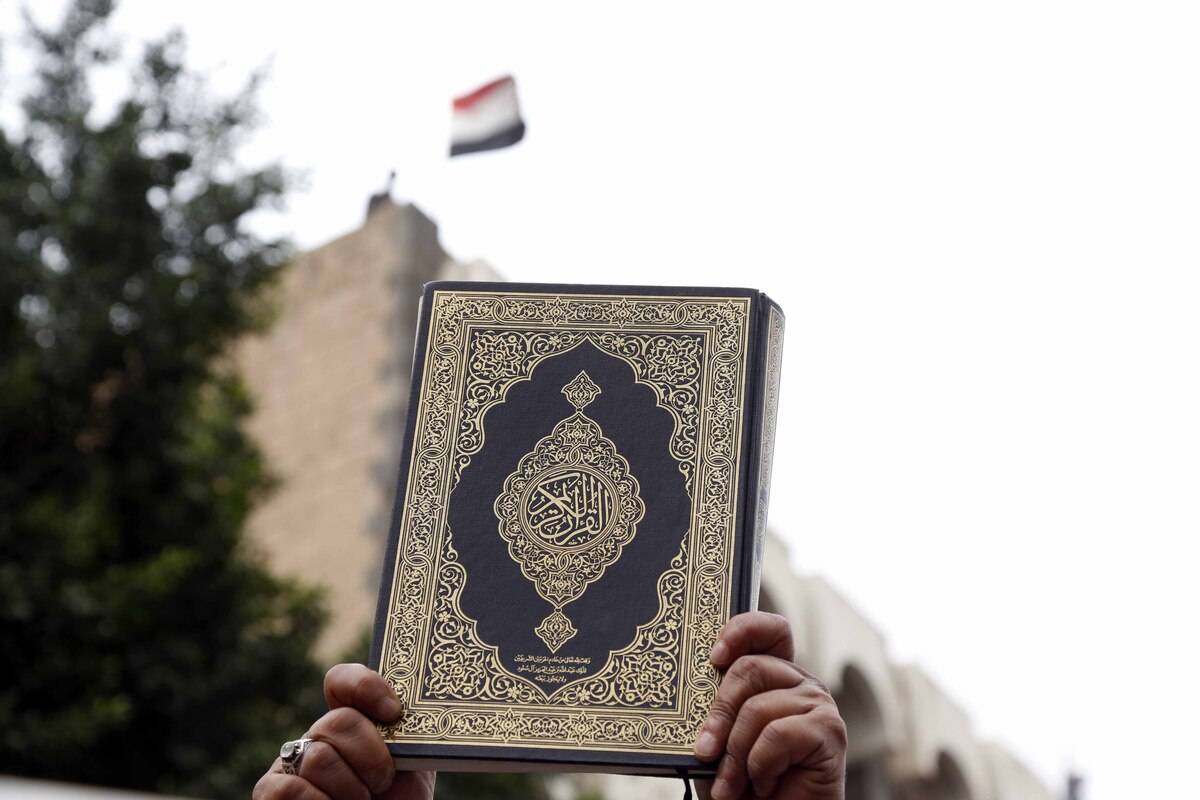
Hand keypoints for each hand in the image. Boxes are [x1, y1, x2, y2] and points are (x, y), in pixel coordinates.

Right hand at [253, 663, 434, 799]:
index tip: (393, 713)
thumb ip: (408, 736)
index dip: (366, 687)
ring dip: (349, 790)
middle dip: (370, 756)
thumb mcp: (412, 768)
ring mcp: (291, 763)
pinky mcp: (270, 792)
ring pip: (317, 757)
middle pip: (337, 721)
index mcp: (352, 723)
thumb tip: (410, 709)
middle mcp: (318, 737)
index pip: (343, 681)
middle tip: (381, 784)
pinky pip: (289, 788)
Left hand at [693, 612, 846, 799]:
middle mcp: (800, 683)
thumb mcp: (717, 738)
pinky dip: (760, 766)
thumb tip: (686, 680)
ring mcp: (818, 704)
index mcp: (775, 676)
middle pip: (750, 668)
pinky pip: (777, 734)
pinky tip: (766, 785)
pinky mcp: (830, 731)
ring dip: (736, 755)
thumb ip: (712, 704)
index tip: (713, 657)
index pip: (768, 630)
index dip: (741, 630)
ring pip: (758, 707)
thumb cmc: (741, 784)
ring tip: (734, 784)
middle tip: (704, 752)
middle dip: (719, 714)